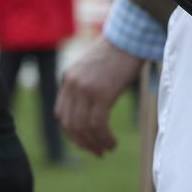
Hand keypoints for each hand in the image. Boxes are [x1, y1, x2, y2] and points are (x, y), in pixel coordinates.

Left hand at [55, 38, 143, 155]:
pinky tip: (113, 142)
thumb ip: (87, 88)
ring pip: (84, 127)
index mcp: (68, 79)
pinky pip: (98, 124)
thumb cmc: (118, 55)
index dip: (71, 133)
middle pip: (70, 124)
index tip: (85, 143)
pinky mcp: (101, 93)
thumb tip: (90, 115)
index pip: (61, 114)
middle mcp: (72, 84)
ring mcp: (85, 89)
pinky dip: (105, 138)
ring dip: (96, 143)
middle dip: (83, 143)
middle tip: (97, 152)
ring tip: (108, 149)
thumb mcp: (94, 71)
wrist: (130, 39)